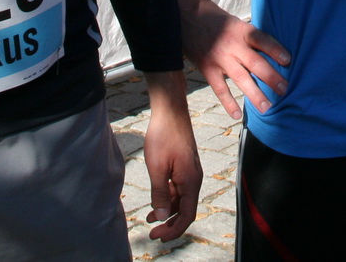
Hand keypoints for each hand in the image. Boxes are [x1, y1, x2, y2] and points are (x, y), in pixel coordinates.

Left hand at [141, 71, 200, 241]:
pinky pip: (179, 187)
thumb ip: (160, 194)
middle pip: (186, 209)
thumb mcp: (157, 168)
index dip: (175, 230)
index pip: (188, 215)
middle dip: (171, 223)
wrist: (170, 110)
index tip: (159, 237)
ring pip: (181, 198)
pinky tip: (156, 200)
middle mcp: (194, 178)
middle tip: (153, 233)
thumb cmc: (163, 136)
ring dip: (168, 211)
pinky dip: (168, 197)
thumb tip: (163, 217)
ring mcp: (190, 171)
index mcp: (191, 181)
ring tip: (150, 219)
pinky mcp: (185, 164)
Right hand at [181, 0, 288, 119]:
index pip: (261, 39)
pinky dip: (228, 102)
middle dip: (271, 77)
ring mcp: (219, 57)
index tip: (288, 61)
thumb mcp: (235, 23)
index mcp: (241, 30)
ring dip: (255, 94)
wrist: (187, 16)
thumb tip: (271, 56)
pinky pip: (220, 89)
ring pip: (240, 78)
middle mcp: (232, 44)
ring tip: (267, 108)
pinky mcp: (207, 68)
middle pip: (255, 62)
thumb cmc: (217, 21)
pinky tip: (237, 115)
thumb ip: (249, 38)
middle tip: (285, 90)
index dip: (275, 49)